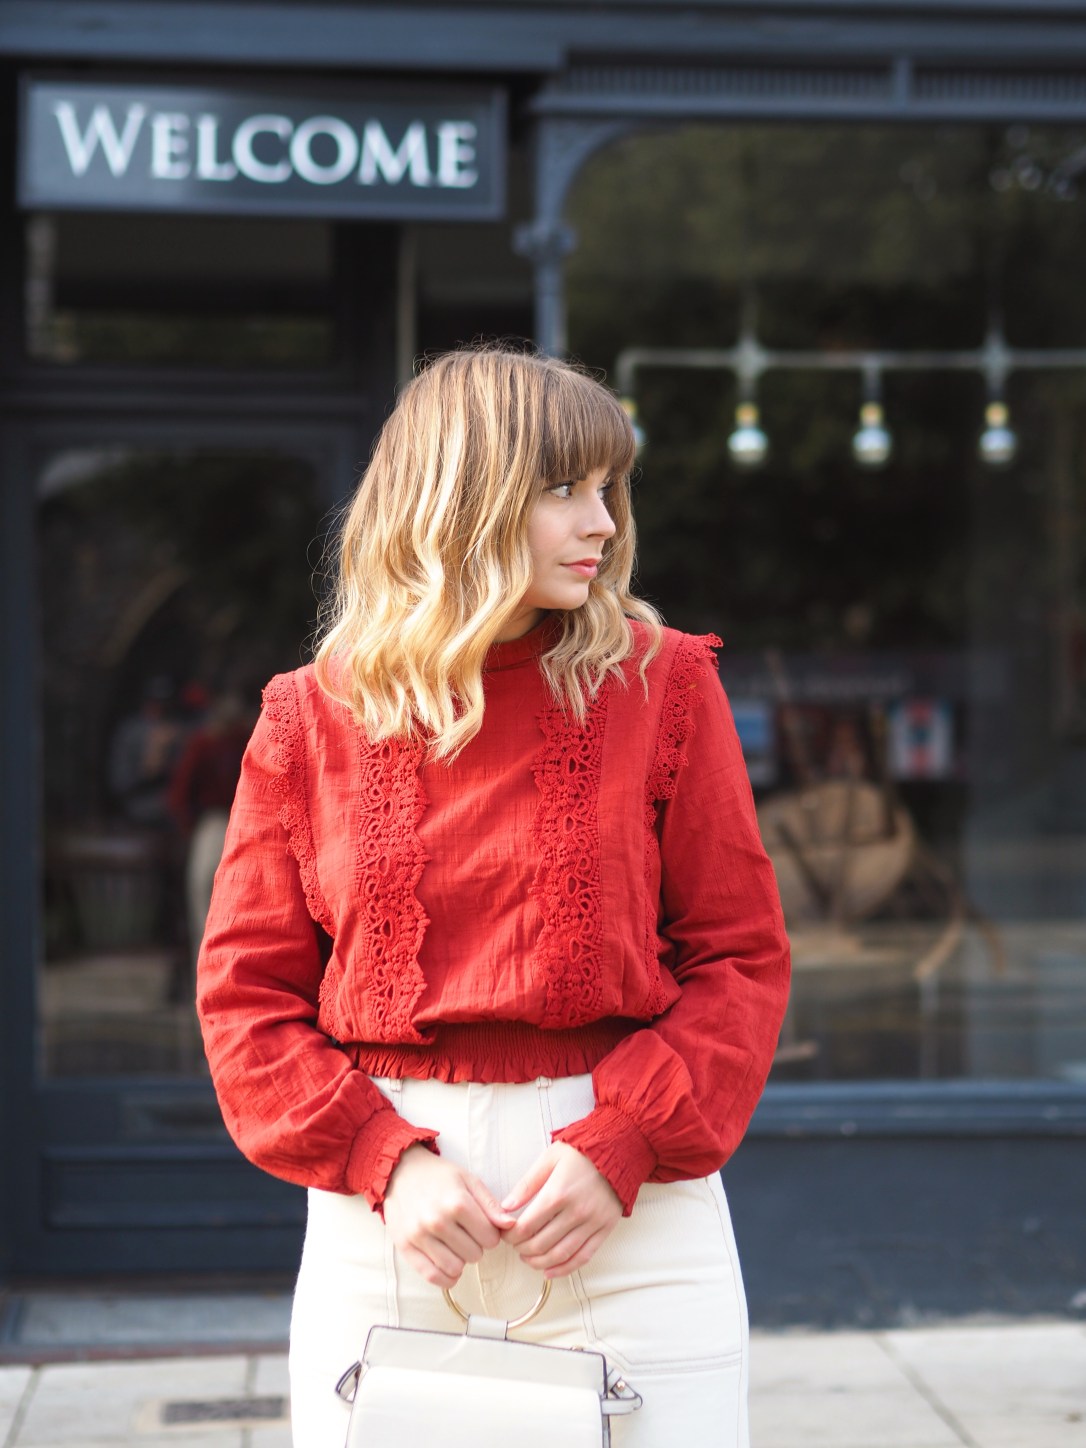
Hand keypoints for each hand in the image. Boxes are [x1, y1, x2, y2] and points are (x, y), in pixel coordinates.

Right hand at [383, 1145, 515, 1288]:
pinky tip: (449, 1265)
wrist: (401, 1172)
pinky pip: (432, 1276)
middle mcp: (437, 1221)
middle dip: (476, 1246)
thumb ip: (491, 1205)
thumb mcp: (469, 1180)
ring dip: (461, 1260)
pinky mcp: (406, 1247)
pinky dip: (445, 1277)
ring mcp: (419, 1235)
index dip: (492, 1234)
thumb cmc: (438, 1176)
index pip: (490, 1238)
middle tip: (467, 1234)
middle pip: (474, 1254)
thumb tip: (510, 1226)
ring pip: (455, 1268)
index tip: (484, 1227)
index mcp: (457, 1202)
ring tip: (457, 1246)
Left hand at [500, 1143, 621, 1277]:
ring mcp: (593, 1222)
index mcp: (558, 1193)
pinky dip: (565, 1268)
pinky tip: (550, 1270)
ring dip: (540, 1262)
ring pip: (561, 1254)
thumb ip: (527, 1184)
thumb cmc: (581, 1152)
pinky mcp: (605, 1228)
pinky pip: (584, 1256)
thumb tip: (505, 1207)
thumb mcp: (549, 1158)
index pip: (527, 1226)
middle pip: (541, 1244)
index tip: (505, 1236)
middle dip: (522, 1249)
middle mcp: (576, 1211)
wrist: (618, 1149)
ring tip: (528, 1259)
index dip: (511, 1236)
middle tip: (515, 1246)